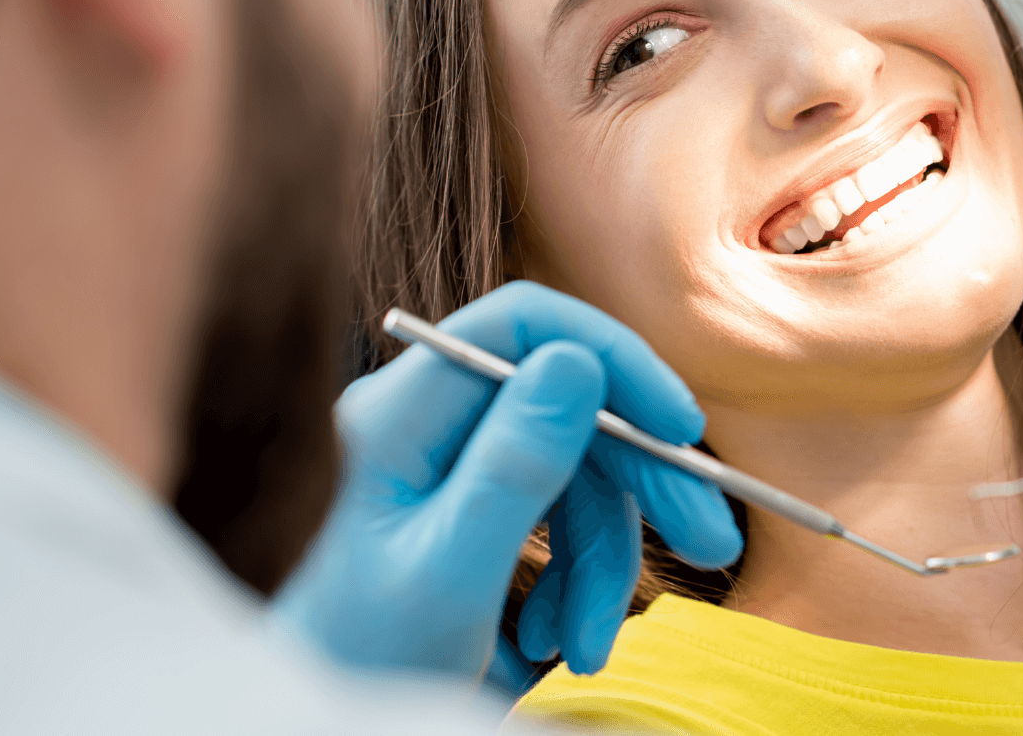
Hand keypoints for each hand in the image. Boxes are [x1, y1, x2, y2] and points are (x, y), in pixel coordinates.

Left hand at [272, 281, 741, 691]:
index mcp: (398, 415)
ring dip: (603, 564)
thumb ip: (513, 467)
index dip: (614, 360)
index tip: (681, 429)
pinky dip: (573, 582)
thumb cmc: (358, 660)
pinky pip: (552, 519)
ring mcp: (444, 464)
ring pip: (572, 474)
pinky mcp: (466, 508)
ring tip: (586, 650)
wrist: (309, 728)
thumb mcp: (448, 574)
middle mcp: (421, 422)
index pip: (522, 327)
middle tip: (713, 542)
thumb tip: (577, 361)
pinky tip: (551, 646)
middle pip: (566, 407)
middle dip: (640, 483)